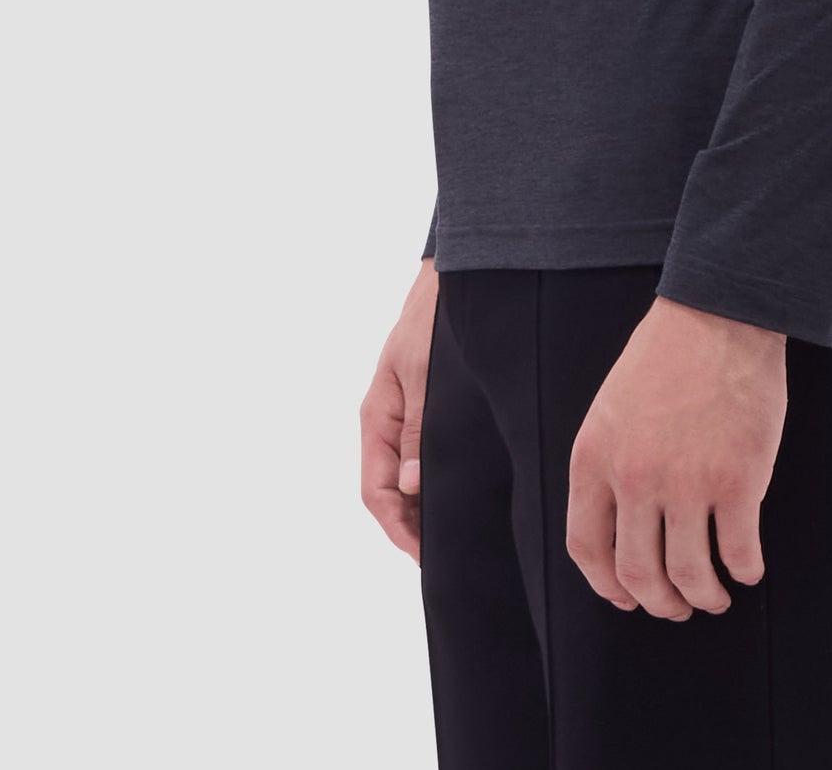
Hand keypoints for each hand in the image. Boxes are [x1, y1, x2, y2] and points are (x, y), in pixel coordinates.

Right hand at [359, 259, 437, 561]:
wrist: (451, 277)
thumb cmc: (432, 319)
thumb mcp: (425, 374)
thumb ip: (418, 429)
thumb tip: (410, 486)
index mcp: (376, 416)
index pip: (375, 491)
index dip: (397, 529)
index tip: (425, 555)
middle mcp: (385, 422)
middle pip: (387, 492)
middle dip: (410, 527)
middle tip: (446, 554)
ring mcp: (402, 416)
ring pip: (403, 478)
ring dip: (421, 507)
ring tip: (454, 533)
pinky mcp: (423, 408)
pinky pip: (419, 457)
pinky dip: (430, 482)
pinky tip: (456, 493)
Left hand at [565, 293, 785, 619]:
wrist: (719, 314)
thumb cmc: (667, 355)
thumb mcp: (611, 408)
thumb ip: (608, 465)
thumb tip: (622, 529)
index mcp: (594, 458)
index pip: (587, 548)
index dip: (608, 586)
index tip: (627, 598)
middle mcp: (634, 478)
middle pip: (638, 573)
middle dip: (659, 602)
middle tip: (676, 607)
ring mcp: (686, 482)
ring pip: (689, 574)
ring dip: (703, 597)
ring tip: (714, 597)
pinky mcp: (737, 480)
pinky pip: (738, 552)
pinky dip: (744, 571)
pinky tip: (748, 568)